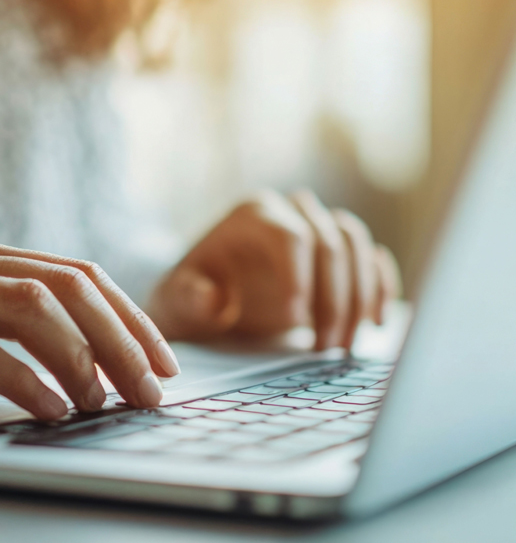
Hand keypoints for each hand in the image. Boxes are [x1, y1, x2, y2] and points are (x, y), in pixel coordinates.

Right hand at [0, 224, 180, 417]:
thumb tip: (75, 348)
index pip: (70, 269)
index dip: (124, 312)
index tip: (159, 357)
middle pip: (62, 283)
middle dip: (120, 336)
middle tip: (153, 386)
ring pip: (27, 306)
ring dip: (82, 356)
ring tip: (109, 400)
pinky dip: (24, 377)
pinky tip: (53, 407)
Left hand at [147, 190, 400, 350]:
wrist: (209, 300)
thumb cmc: (192, 297)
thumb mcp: (179, 301)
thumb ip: (189, 298)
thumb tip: (212, 298)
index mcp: (253, 215)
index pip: (289, 234)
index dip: (299, 274)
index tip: (295, 317)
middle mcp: (290, 212)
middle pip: (330, 241)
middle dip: (334, 298)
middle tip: (326, 348)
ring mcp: (318, 227)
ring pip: (356, 245)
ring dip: (361, 296)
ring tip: (344, 346)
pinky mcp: (339, 253)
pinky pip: (371, 257)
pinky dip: (380, 285)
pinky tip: (376, 321)